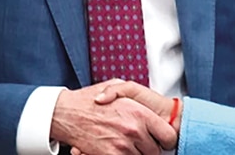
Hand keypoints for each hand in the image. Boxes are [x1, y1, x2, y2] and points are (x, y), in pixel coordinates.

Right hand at [51, 80, 176, 153]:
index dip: (165, 140)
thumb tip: (148, 110)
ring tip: (125, 145)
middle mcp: (134, 130)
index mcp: (140, 114)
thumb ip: (137, 98)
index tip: (160, 139)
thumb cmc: (89, 99)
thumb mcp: (118, 86)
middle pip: (154, 152)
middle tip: (139, 143)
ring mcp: (122, 146)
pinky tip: (116, 150)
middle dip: (149, 149)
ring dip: (135, 154)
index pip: (168, 137)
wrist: (66, 112)